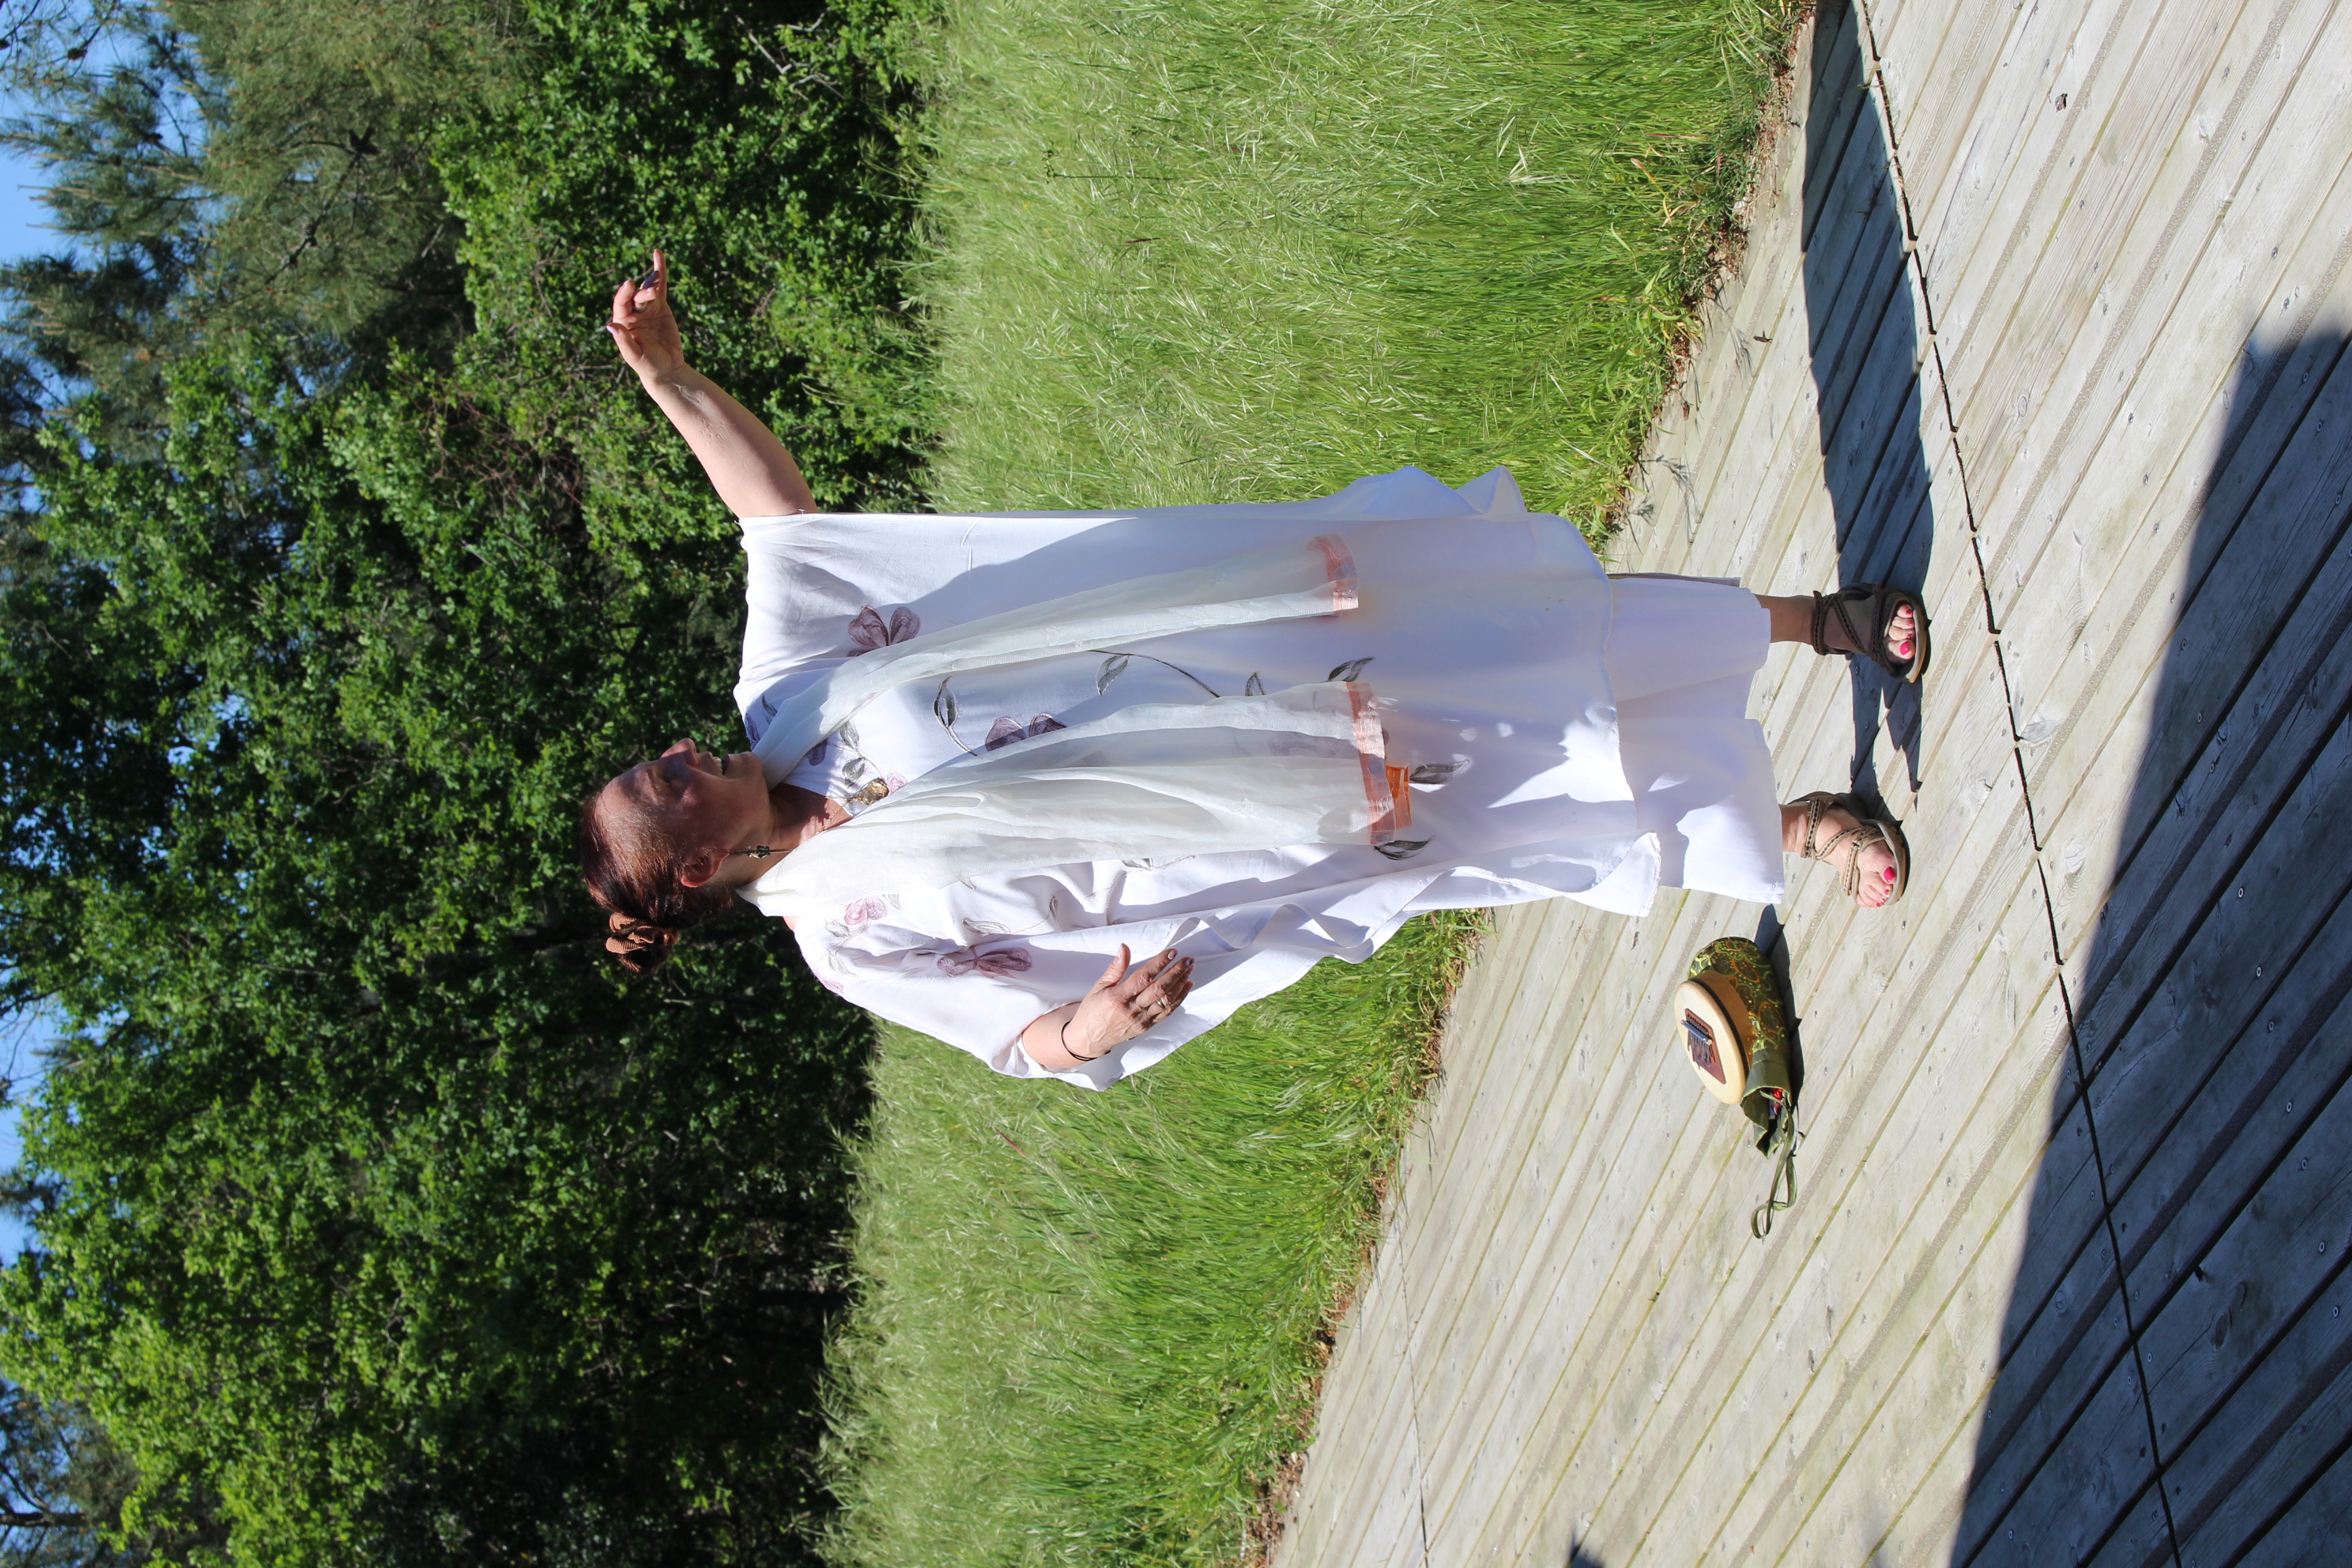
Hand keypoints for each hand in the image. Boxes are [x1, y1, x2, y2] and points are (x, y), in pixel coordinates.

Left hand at [607, 249, 685, 381]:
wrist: (666, 369)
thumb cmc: (648, 365)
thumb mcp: (635, 355)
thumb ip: (624, 341)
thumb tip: (610, 325)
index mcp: (623, 322)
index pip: (621, 304)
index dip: (624, 294)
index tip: (629, 285)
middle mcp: (632, 312)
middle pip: (636, 296)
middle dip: (643, 293)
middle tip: (651, 293)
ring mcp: (646, 308)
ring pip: (647, 289)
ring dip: (652, 282)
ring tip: (657, 278)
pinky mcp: (660, 306)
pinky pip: (659, 287)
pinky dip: (659, 271)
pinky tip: (657, 254)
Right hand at [1061, 946, 1194, 1059]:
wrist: (1090, 1039)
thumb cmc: (1093, 1010)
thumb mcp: (1099, 986)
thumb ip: (1115, 968)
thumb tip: (1124, 947)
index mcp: (1118, 997)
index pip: (1143, 978)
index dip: (1159, 964)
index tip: (1172, 952)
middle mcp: (1132, 1010)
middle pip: (1159, 989)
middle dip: (1176, 972)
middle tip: (1188, 959)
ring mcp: (1141, 1020)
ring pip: (1166, 1001)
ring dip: (1180, 984)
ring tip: (1189, 969)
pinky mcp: (1147, 1027)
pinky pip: (1167, 1012)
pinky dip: (1179, 998)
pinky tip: (1187, 986)